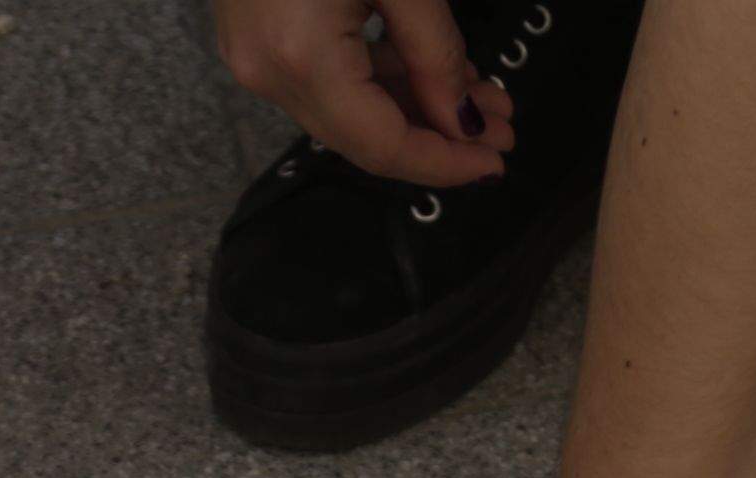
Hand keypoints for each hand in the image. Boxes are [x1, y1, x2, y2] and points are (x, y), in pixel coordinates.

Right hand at [210, 0, 514, 187]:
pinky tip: (426, 71)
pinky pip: (325, 80)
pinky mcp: (256, 37)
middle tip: (501, 129)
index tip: (497, 159)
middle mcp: (267, 72)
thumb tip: (466, 121)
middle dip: (437, 138)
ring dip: (413, 108)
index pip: (382, 145)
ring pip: (346, 112)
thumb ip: (435, 53)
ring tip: (478, 96)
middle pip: (363, 138)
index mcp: (302, 58)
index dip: (444, 163)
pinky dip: (377, 82)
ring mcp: (254, 58)